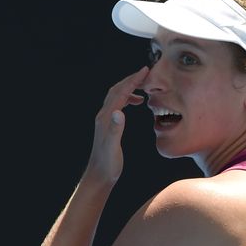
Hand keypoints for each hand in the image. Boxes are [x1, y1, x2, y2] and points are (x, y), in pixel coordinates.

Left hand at [83, 66, 148, 185]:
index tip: (145, 70)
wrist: (99, 175)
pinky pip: (118, 105)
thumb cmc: (108, 164)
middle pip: (117, 90)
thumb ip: (115, 129)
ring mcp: (105, 120)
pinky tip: (136, 103)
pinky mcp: (108, 125)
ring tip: (144, 87)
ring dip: (130, 88)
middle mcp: (104, 116)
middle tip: (146, 73)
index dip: (133, 80)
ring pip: (117, 96)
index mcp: (107, 117)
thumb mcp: (113, 147)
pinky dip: (127, 99)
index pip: (121, 92)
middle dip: (131, 79)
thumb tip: (119, 112)